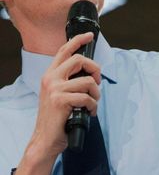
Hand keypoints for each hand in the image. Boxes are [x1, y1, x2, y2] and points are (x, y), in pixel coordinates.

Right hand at [28, 33, 101, 159]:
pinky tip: (89, 112)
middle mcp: (50, 78)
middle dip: (95, 69)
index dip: (77, 40)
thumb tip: (91, 72)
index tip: (89, 35)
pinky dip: (93, 106)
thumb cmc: (57, 117)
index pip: (64, 50)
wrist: (46, 139)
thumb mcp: (60, 94)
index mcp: (50, 75)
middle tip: (97, 82)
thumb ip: (70, 80)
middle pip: (79, 60)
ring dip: (96, 94)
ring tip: (92, 103)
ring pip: (87, 81)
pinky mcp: (60, 100)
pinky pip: (87, 97)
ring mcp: (54, 89)